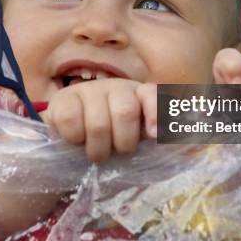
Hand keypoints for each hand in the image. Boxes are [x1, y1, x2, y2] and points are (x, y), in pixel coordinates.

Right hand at [40, 79, 156, 161]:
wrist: (72, 143)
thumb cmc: (111, 143)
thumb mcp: (139, 142)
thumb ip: (158, 139)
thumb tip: (178, 141)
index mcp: (140, 95)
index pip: (152, 95)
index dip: (155, 113)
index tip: (153, 135)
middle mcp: (116, 87)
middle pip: (125, 112)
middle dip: (123, 143)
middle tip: (117, 152)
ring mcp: (88, 89)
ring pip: (98, 123)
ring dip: (98, 148)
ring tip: (96, 153)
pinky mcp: (62, 98)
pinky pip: (69, 120)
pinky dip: (74, 139)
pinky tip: (75, 141)